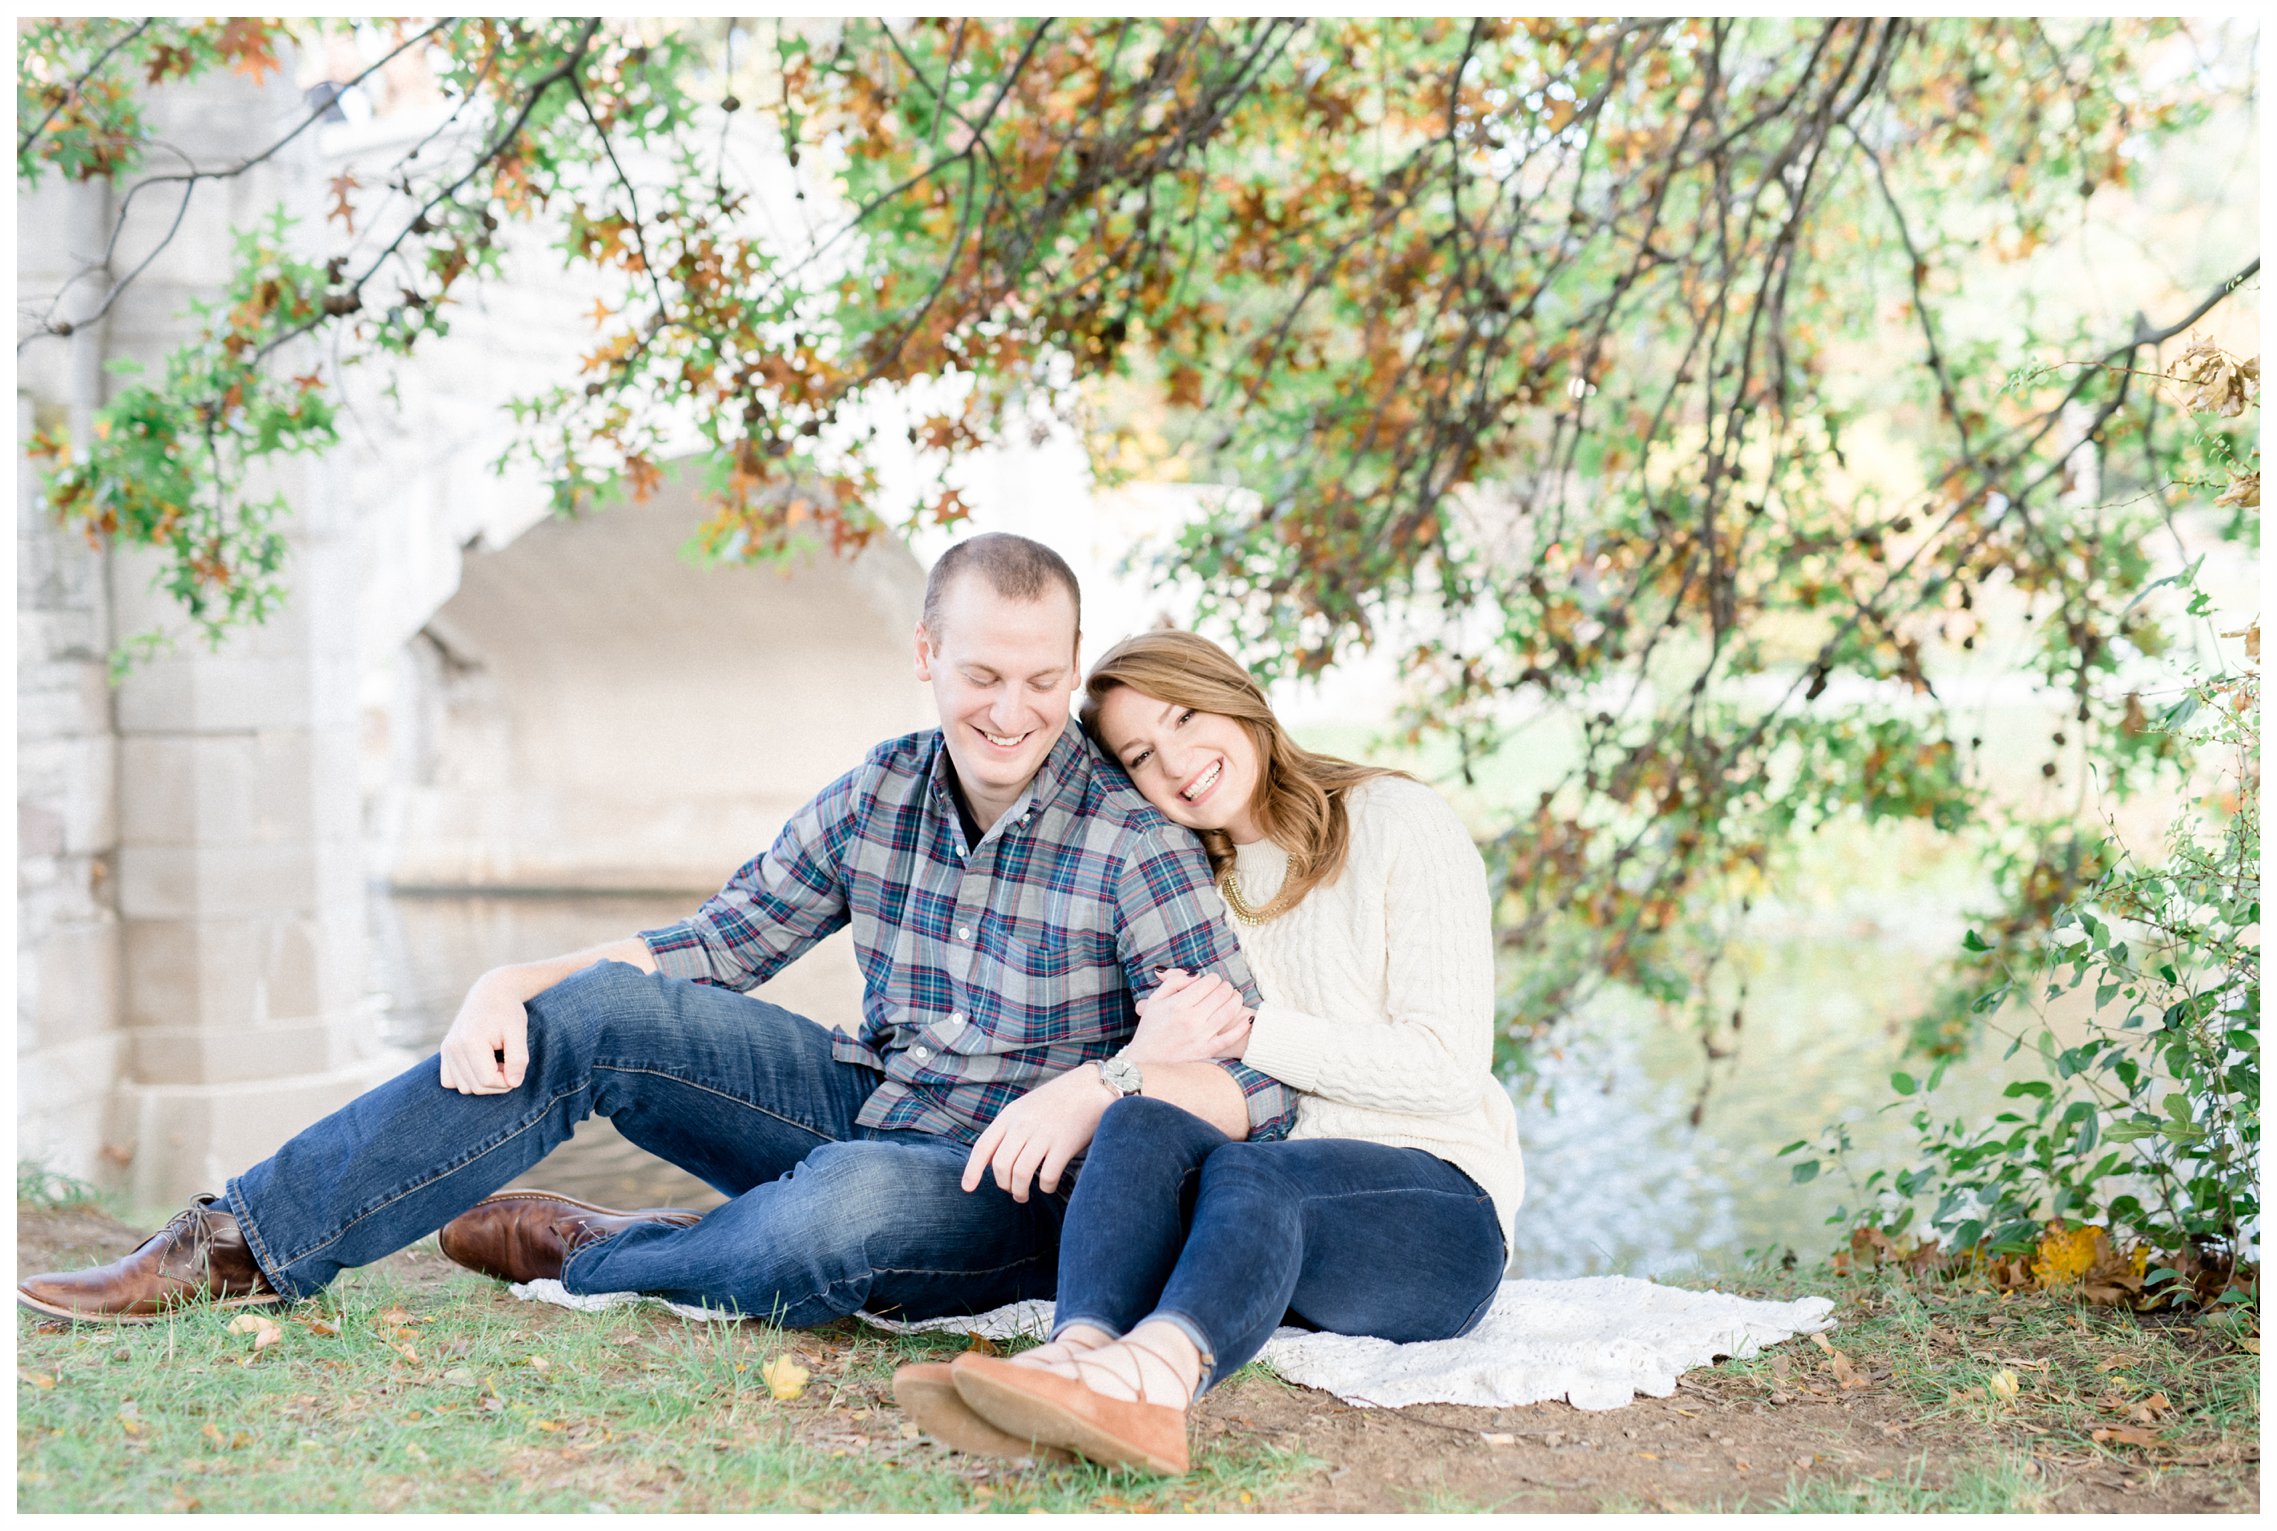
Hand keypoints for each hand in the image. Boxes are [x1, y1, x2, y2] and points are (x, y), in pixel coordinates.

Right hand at [438, 973, 530, 1094]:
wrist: (491, 993)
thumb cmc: (507, 1012)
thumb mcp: (518, 1032)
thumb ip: (518, 1059)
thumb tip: (514, 1084)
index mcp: (471, 1042)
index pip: (487, 1080)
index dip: (506, 1081)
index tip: (515, 1066)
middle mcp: (453, 1047)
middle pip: (475, 1087)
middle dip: (497, 1083)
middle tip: (508, 1063)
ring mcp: (446, 1050)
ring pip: (463, 1088)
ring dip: (483, 1082)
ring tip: (495, 1062)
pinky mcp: (444, 1052)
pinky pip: (450, 1081)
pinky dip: (467, 1080)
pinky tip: (481, 1066)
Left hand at [960, 1067, 1112, 1202]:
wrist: (1092, 1086)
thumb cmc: (1058, 1100)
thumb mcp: (1026, 1107)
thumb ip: (1010, 1130)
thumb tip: (994, 1161)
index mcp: (1010, 1115)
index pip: (983, 1147)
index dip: (972, 1171)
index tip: (967, 1188)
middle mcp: (1023, 1125)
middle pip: (1001, 1166)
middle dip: (1003, 1185)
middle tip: (1012, 1190)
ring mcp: (1044, 1134)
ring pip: (1021, 1174)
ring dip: (1020, 1191)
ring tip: (1023, 1195)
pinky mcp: (1065, 1144)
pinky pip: (1048, 1176)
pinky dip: (1045, 1187)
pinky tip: (1048, 1186)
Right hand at [1127, 968, 1253, 1065]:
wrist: (1146, 1062)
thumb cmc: (1150, 1029)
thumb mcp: (1155, 1000)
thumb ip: (1173, 982)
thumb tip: (1196, 974)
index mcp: (1178, 1005)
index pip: (1207, 983)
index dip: (1213, 978)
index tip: (1212, 980)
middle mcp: (1190, 1019)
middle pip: (1220, 994)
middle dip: (1226, 986)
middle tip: (1225, 987)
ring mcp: (1200, 1036)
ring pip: (1228, 1011)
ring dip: (1236, 1000)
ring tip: (1235, 996)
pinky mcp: (1206, 1051)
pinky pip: (1229, 1038)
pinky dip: (1241, 1027)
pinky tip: (1246, 1019)